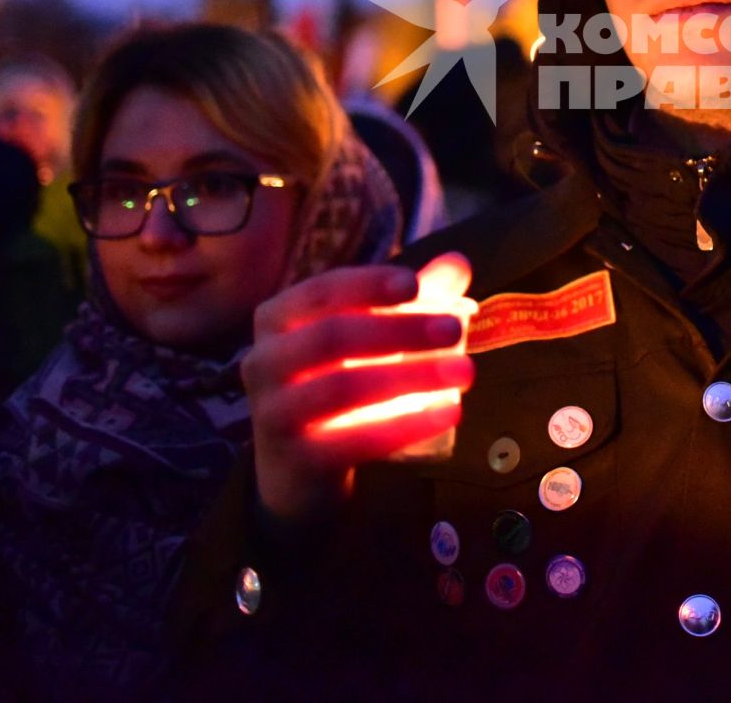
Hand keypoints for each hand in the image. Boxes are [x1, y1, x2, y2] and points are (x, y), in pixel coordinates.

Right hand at [243, 255, 474, 523]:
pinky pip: (353, 440)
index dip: (367, 284)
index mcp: (278, 320)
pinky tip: (450, 412)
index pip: (321, 291)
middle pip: (331, 336)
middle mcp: (264, 362)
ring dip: (410, 376)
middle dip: (398, 329)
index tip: (414, 283)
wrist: (295, 467)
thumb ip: (408, 301)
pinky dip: (405, 425)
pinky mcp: (296, 460)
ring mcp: (273, 413)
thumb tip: (457, 262)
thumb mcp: (365, 338)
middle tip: (455, 330)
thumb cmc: (332, 382)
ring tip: (465, 371)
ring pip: (341, 388)